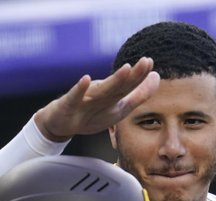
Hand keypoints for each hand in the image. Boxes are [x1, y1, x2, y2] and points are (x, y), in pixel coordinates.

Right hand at [35, 57, 159, 141]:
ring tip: (126, 69)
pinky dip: (80, 89)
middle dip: (132, 76)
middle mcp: (99, 95)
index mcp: (112, 97)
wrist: (59, 123)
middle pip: (118, 86)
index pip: (129, 87)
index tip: (150, 62)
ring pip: (100, 91)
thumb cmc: (91, 113)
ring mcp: (84, 100)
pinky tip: (86, 80)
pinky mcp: (69, 105)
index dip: (140, 76)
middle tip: (145, 62)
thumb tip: (156, 76)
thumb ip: (138, 94)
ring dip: (113, 81)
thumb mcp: (118, 108)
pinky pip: (75, 97)